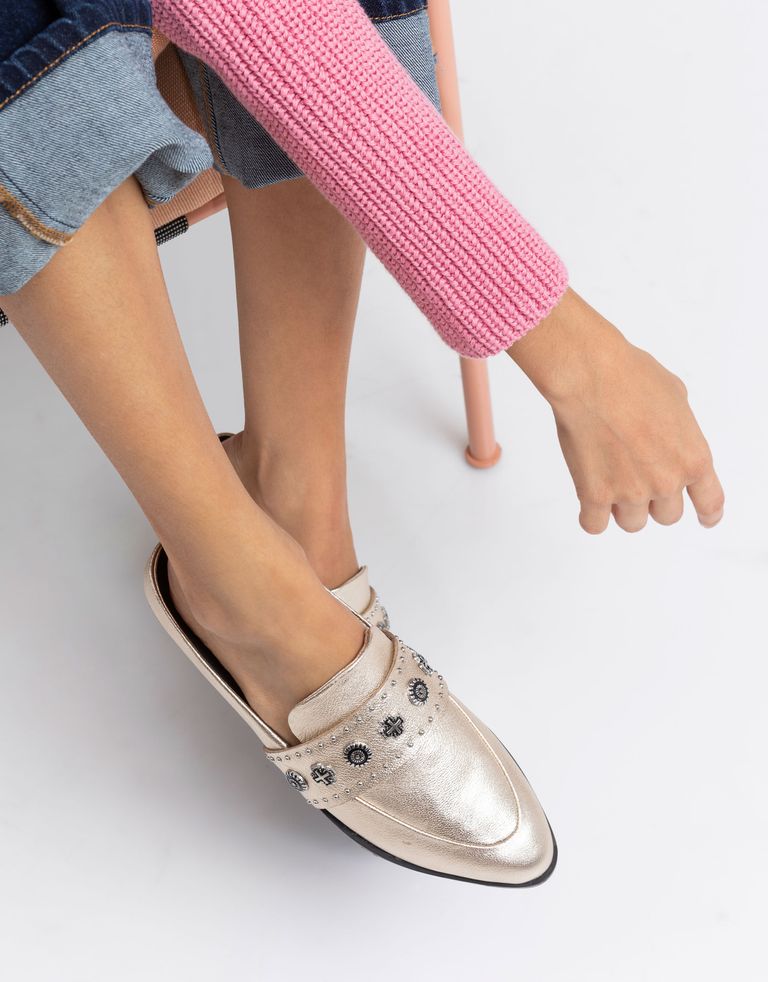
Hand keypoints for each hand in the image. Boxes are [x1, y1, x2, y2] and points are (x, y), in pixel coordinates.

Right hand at [507, 288, 723, 533]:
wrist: (591, 376)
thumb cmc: (631, 377)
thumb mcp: (676, 399)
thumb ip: (679, 432)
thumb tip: (667, 440)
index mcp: (693, 458)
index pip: (710, 502)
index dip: (709, 514)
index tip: (706, 518)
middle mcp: (666, 481)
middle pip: (667, 516)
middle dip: (654, 500)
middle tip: (637, 477)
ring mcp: (630, 491)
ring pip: (632, 523)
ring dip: (622, 507)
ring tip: (610, 480)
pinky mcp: (594, 494)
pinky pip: (594, 525)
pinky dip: (591, 515)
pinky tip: (589, 501)